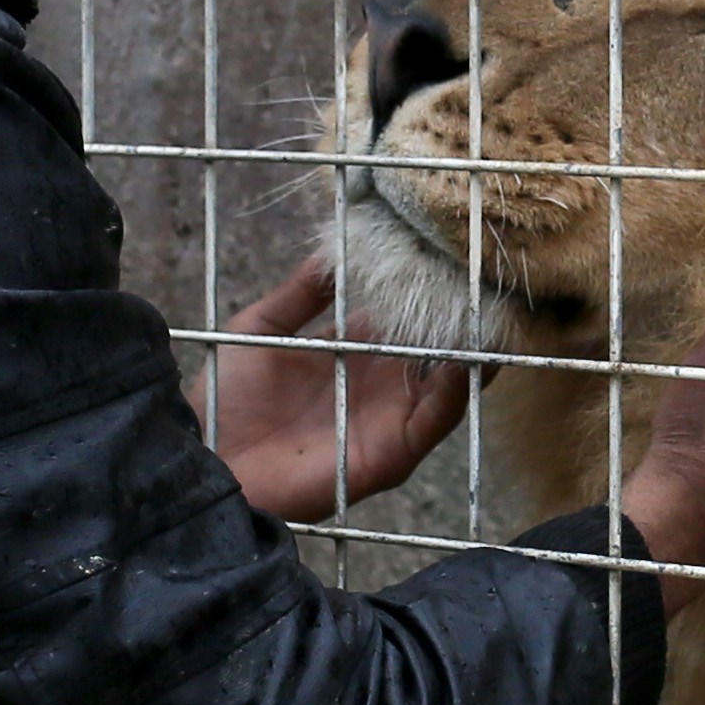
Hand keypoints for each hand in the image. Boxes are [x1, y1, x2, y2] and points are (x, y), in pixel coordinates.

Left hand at [206, 251, 476, 522]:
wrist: (208, 459)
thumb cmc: (226, 400)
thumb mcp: (261, 328)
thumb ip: (299, 293)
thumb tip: (332, 245)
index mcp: (355, 354)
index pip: (407, 316)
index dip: (428, 287)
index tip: (450, 251)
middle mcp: (380, 385)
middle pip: (439, 347)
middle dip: (466, 316)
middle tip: (491, 278)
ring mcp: (390, 420)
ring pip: (451, 383)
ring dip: (475, 352)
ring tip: (497, 316)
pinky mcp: (391, 455)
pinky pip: (435, 423)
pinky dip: (456, 393)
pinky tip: (467, 363)